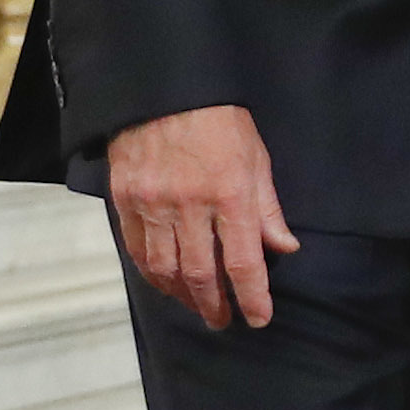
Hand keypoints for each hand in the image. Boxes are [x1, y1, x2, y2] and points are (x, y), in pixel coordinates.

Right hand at [108, 104, 294, 329]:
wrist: (165, 88)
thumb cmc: (220, 121)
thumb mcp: (257, 159)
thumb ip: (268, 209)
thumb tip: (284, 249)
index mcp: (230, 195)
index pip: (242, 262)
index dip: (252, 296)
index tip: (258, 318)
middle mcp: (189, 205)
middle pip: (200, 273)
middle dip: (214, 304)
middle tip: (222, 321)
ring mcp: (152, 204)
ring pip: (164, 268)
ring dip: (182, 296)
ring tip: (196, 307)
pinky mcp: (125, 198)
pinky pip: (136, 249)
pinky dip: (152, 273)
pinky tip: (165, 283)